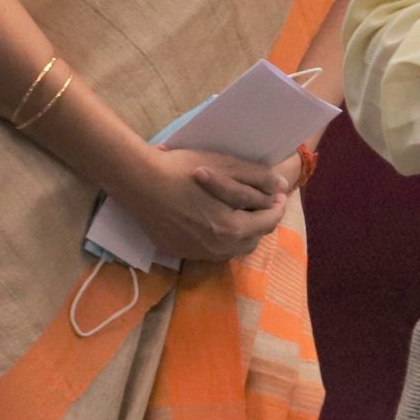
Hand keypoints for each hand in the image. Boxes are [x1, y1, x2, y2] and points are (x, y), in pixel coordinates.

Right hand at [111, 144, 288, 262]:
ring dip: (241, 233)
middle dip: (261, 222)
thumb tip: (281, 187)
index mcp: (233, 228)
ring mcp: (196, 253)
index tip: (278, 194)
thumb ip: (257, 179)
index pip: (268, 223)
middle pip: (252, 240)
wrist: (139, 182)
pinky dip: (218, 238)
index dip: (277, 207)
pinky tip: (211, 221)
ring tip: (238, 212)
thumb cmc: (183, 169)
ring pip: (231, 249)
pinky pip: (209, 250)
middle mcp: (217, 248)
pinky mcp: (179, 252)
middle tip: (260, 202)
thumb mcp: (226, 166)